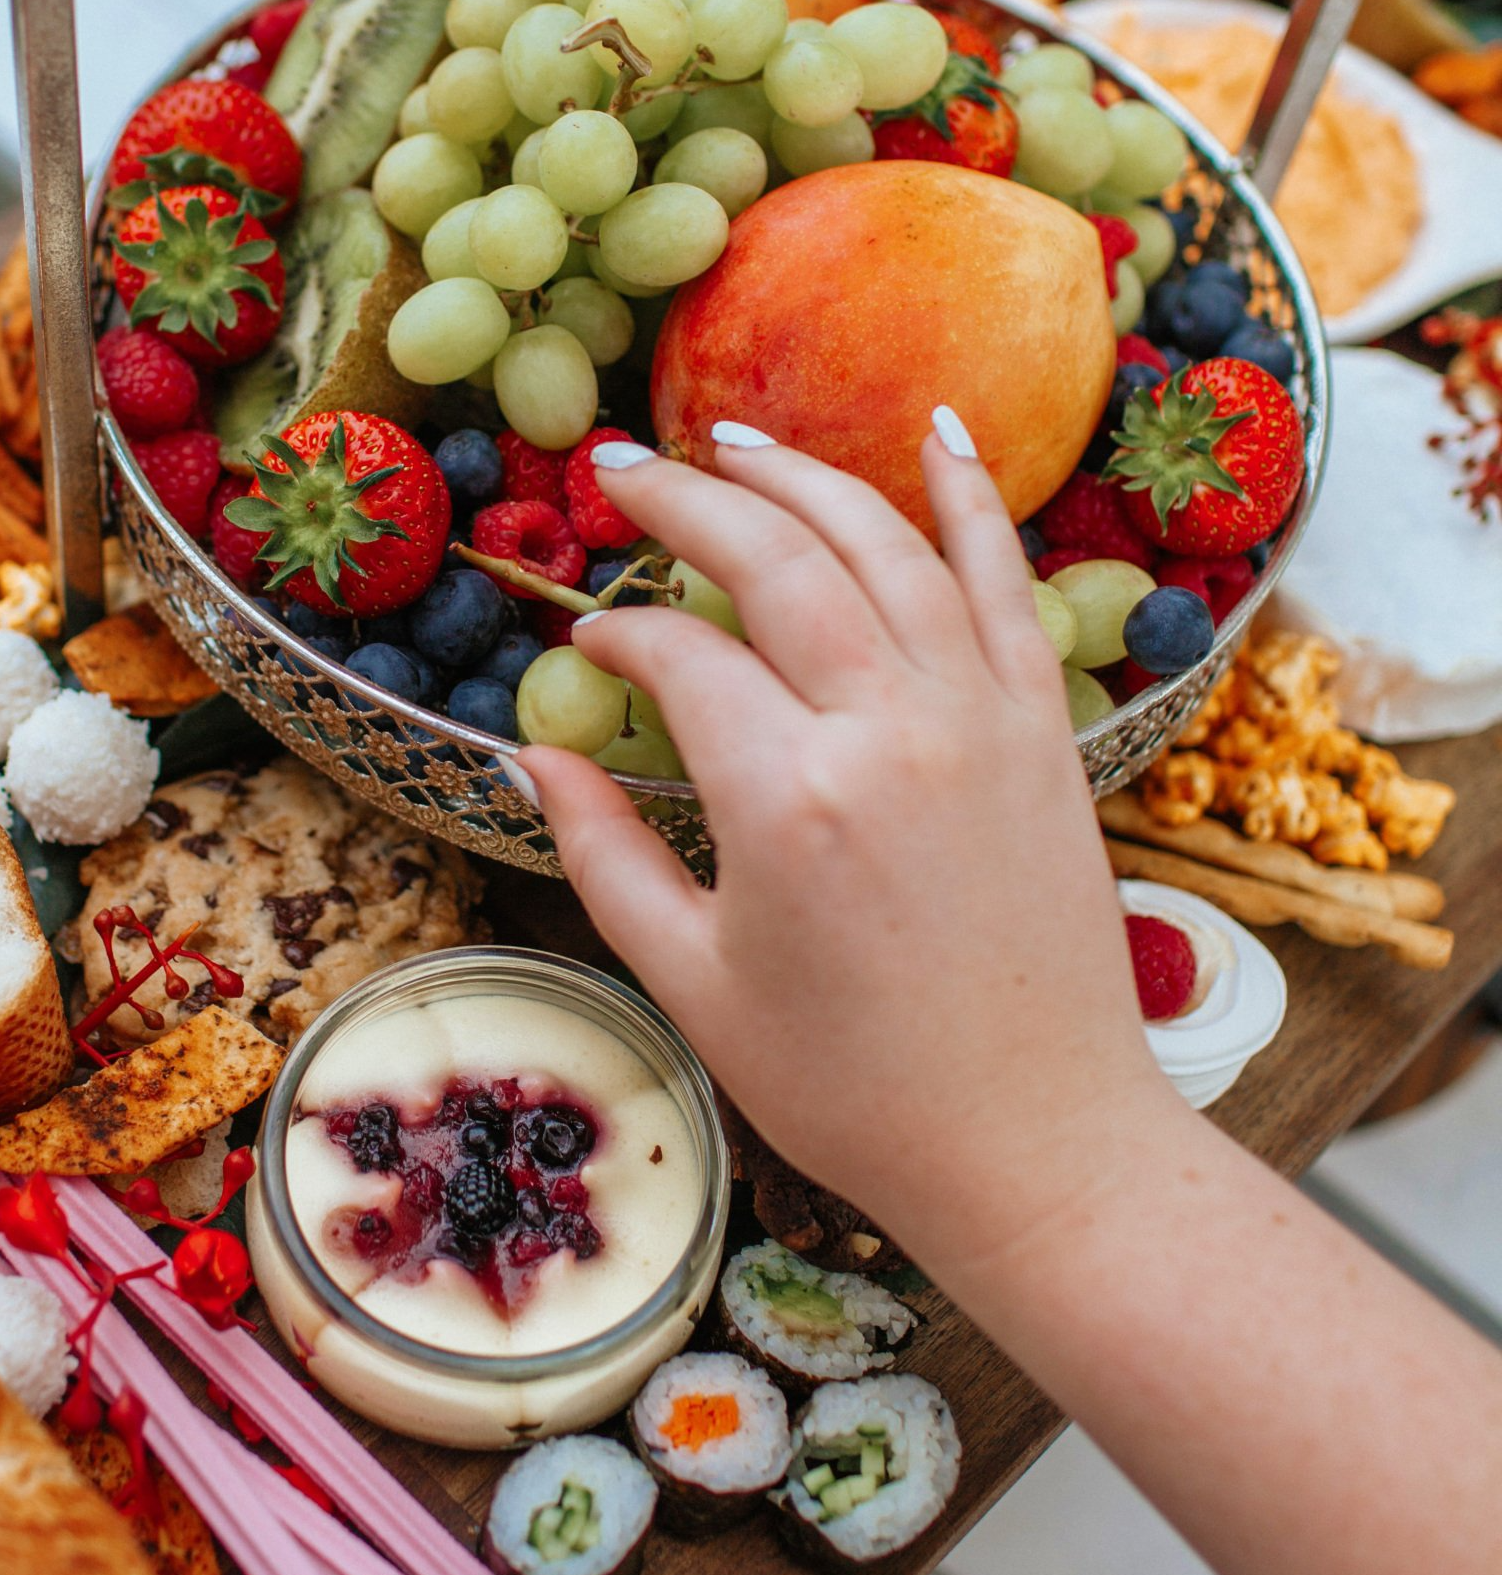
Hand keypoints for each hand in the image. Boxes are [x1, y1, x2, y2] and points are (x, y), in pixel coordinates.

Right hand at [513, 416, 1183, 1276]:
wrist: (1033, 1141)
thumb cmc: (849, 1085)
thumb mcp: (693, 983)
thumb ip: (603, 856)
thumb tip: (531, 761)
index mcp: (785, 799)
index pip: (680, 660)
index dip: (617, 642)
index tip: (585, 649)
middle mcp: (887, 728)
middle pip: (775, 560)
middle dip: (685, 503)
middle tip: (622, 471)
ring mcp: (980, 716)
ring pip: (884, 545)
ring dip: (802, 475)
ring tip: (732, 440)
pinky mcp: (1044, 730)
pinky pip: (1008, 584)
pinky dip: (971, 502)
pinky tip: (936, 433)